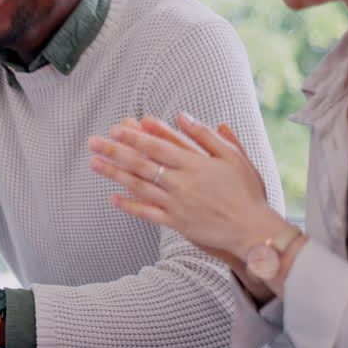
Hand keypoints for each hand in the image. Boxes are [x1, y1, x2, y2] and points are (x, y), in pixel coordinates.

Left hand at [87, 113, 283, 257]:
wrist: (254, 231)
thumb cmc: (246, 192)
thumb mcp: (233, 158)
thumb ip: (206, 136)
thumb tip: (182, 116)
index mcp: (196, 164)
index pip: (158, 146)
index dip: (136, 136)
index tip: (116, 127)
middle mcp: (182, 183)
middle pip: (142, 163)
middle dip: (115, 151)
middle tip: (93, 142)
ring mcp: (177, 204)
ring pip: (139, 186)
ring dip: (115, 174)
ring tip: (94, 163)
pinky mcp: (176, 223)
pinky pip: (147, 213)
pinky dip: (129, 205)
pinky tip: (112, 197)